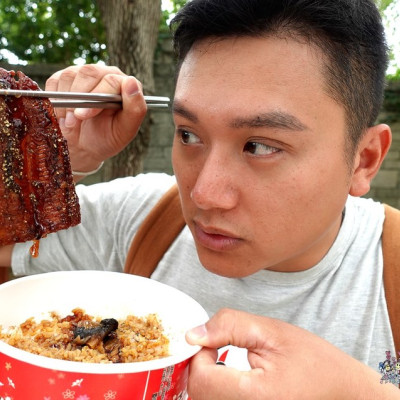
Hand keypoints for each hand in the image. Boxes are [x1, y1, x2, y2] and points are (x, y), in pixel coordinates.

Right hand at [46, 64, 146, 172]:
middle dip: (77, 99)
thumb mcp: (126, 131)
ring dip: (65, 102)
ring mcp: (85, 74)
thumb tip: (131, 82)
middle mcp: (106, 75)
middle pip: (89, 72)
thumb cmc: (108, 138)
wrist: (84, 147)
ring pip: (70, 75)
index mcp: (124, 85)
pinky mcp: (66, 77)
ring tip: (70, 123)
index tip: (83, 115)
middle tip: (73, 122)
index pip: (111, 80)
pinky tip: (62, 115)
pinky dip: (54, 100)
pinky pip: (55, 81)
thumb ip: (136, 109)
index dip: (96, 96)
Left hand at [186, 308, 399, 399]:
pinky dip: (217, 393)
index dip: (199, 354)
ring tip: (224, 366)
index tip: (213, 342)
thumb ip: (229, 327)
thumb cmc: (315, 362)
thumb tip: (192, 335)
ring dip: (207, 382)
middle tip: (217, 351)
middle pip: (199, 396)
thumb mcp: (272, 332)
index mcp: (257, 397)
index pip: (201, 380)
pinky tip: (231, 383)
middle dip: (201, 368)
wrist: (343, 392)